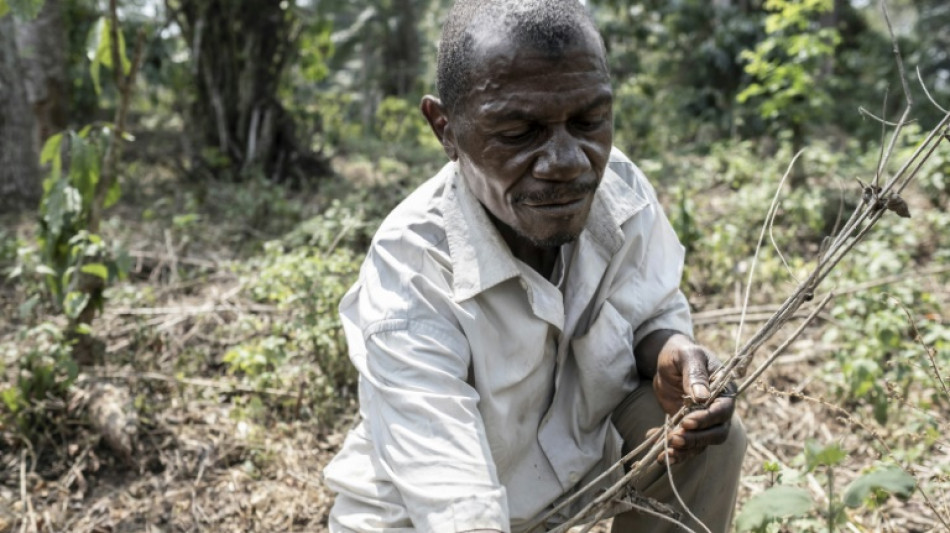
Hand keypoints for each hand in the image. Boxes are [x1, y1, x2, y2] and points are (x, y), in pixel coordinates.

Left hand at [650, 334, 734, 464]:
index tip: (686, 422)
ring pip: (701, 443)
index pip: (722, 411)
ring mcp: (704, 421)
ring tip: (665, 452)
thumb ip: (695, 374)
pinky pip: (686, 445)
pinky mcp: (689, 427)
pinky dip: (674, 452)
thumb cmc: (682, 353)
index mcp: (725, 390)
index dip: (706, 419)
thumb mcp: (688, 356)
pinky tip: (659, 455)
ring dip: (685, 450)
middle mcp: (718, 409)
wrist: (669, 360)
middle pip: (716, 433)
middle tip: (674, 438)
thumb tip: (702, 396)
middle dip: (696, 439)